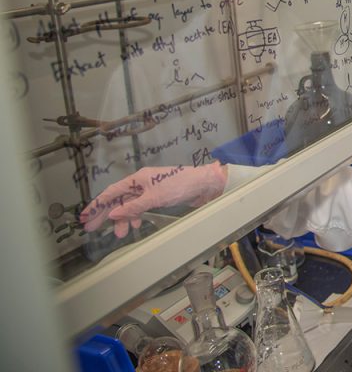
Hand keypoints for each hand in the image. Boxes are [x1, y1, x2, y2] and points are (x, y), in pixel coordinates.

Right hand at [79, 163, 226, 237]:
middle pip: (118, 200)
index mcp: (137, 179)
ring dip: (123, 219)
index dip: (97, 205)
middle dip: (105, 214)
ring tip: (120, 234)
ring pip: (129, 206)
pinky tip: (134, 225)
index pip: (111, 193)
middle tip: (92, 229)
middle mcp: (141, 183)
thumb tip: (113, 214)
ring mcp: (149, 190)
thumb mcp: (154, 198)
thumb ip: (133, 207)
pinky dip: (135, 216)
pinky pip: (140, 207)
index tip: (84, 216)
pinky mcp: (158, 197)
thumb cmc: (180, 186)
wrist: (204, 185)